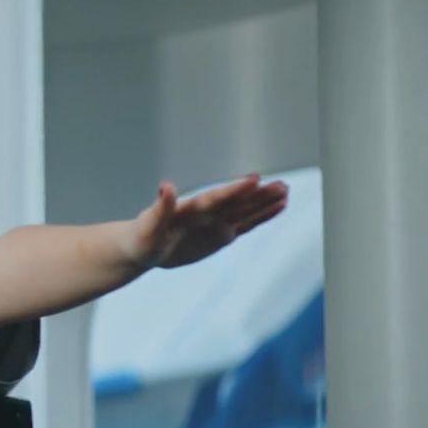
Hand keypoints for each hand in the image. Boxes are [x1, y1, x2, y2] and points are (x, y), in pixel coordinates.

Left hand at [124, 174, 288, 269]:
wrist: (142, 247)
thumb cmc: (141, 237)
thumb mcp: (147, 225)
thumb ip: (160, 207)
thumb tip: (166, 185)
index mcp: (190, 209)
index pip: (215, 198)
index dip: (234, 190)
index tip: (254, 179)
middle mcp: (207, 213)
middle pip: (236, 202)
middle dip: (259, 195)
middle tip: (282, 185)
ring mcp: (216, 223)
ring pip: (246, 211)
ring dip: (266, 202)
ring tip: (286, 191)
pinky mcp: (221, 235)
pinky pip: (246, 225)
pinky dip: (262, 217)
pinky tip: (279, 207)